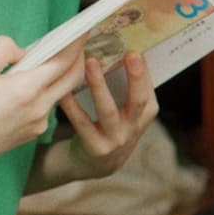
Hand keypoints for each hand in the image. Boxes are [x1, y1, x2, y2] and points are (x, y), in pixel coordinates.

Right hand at [0, 36, 87, 171]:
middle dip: (78, 58)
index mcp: (28, 90)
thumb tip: (23, 52)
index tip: (83, 30)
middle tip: (75, 43)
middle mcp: (40, 108)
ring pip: (59, 93)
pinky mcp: (32, 133)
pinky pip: (46, 107)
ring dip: (60, 75)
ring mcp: (38, 123)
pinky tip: (30, 86)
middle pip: (72, 78)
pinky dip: (45, 91)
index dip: (76, 43)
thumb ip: (4, 49)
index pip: (64, 62)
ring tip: (48, 61)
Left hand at [54, 51, 159, 179]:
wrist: (95, 164)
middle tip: (129, 54)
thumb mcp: (126, 111)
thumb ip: (127, 89)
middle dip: (135, 77)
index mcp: (145, 115)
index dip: (144, 73)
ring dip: (99, 86)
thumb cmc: (110, 126)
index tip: (136, 50)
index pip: (149, 91)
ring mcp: (116, 140)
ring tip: (90, 62)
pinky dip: (72, 107)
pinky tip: (64, 91)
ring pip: (108, 111)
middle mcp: (134, 129)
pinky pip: (82, 124)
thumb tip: (121, 50)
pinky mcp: (95, 148)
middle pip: (138, 101)